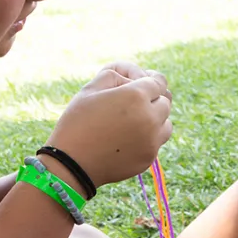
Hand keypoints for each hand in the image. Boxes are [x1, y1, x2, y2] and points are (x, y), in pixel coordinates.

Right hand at [46, 62, 172, 185]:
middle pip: (165, 101)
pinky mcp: (149, 157)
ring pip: (166, 123)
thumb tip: (136, 75)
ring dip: (155, 119)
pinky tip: (127, 138)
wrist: (71, 164)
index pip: (158, 81)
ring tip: (132, 120)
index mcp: (136, 96)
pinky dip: (149, 137)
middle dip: (151, 99)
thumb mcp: (90, 89)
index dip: (148, 79)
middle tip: (130, 103)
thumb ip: (116, 74)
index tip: (138, 82)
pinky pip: (157, 142)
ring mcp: (152, 140)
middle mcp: (149, 118)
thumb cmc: (77, 122)